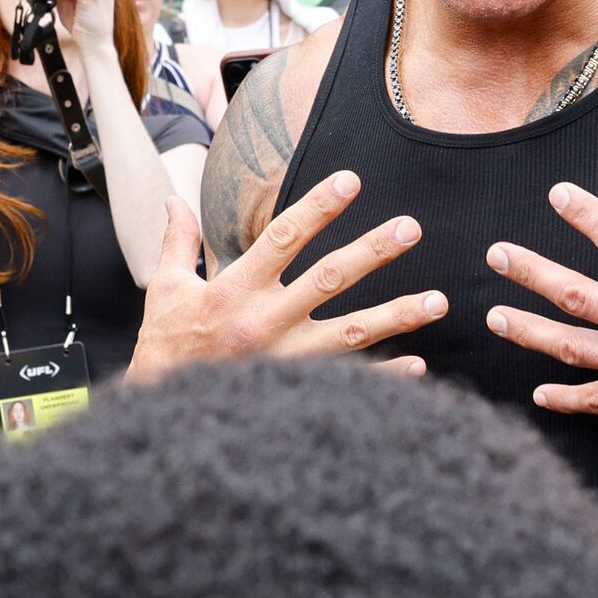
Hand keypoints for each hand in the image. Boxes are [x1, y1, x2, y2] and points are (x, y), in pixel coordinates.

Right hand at [126, 172, 443, 379]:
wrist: (159, 416)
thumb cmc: (166, 347)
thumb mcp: (166, 291)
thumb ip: (178, 243)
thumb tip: (175, 200)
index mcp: (234, 291)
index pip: (283, 239)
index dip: (318, 207)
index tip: (351, 181)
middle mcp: (264, 323)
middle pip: (328, 279)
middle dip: (373, 252)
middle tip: (411, 228)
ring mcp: (285, 362)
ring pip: (351, 334)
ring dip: (397, 316)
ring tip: (438, 302)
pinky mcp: (294, 393)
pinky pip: (348, 382)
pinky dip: (385, 376)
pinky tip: (417, 364)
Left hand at [485, 183, 597, 467]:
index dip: (585, 215)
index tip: (558, 195)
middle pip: (578, 294)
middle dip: (531, 272)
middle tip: (498, 255)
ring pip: (573, 346)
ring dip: (529, 330)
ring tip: (495, 315)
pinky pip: (596, 401)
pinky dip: (564, 398)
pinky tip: (539, 392)